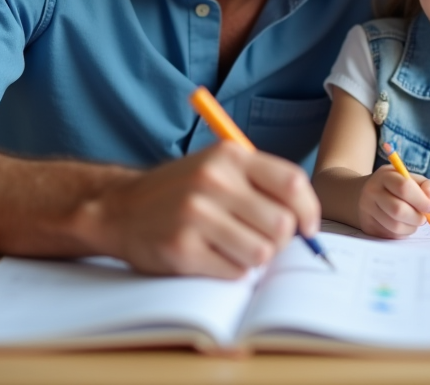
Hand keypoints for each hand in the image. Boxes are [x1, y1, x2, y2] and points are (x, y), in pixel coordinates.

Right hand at [98, 142, 319, 277]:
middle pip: (281, 224)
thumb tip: (306, 220)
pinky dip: (231, 271)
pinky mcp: (182, 249)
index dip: (309, 210)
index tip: (308, 227)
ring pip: (261, 253)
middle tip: (263, 241)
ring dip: (254, 259)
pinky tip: (212, 257)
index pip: (292, 183)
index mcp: (229, 156)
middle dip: (280, 241)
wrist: (120, 209)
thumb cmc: (181, 191)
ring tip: (233, 248)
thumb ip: (260, 184)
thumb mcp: (218, 168)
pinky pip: (234, 272)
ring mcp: (195, 215)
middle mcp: (213, 181)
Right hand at [357, 165, 429, 238]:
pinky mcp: (368, 227)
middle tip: (425, 217)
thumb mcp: (411, 178)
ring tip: (415, 221)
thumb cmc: (395, 187)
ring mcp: (367, 210)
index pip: (403, 187)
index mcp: (385, 176)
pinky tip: (404, 224)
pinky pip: (391, 235)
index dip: (421, 200)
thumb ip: (427, 187)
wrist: (363, 195)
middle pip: (398, 210)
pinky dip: (403, 232)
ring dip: (412, 227)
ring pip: (395, 226)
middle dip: (417, 217)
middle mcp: (372, 192)